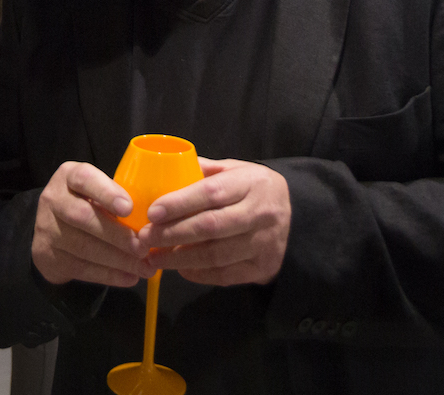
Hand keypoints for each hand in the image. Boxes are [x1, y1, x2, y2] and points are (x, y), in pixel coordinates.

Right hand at [31, 161, 147, 287]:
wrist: (52, 229)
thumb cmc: (87, 203)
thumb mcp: (96, 190)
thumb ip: (115, 196)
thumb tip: (154, 216)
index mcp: (68, 176)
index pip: (84, 179)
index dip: (106, 193)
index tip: (129, 208)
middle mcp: (53, 199)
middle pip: (83, 217)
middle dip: (117, 235)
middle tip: (143, 247)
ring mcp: (47, 229)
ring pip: (83, 246)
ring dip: (117, 260)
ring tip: (144, 267)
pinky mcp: (48, 255)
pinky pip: (81, 268)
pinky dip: (108, 275)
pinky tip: (130, 278)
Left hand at [137, 158, 290, 285]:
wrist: (299, 218)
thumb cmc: (255, 190)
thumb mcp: (237, 170)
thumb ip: (205, 171)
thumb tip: (166, 169)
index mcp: (251, 183)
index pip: (211, 193)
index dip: (180, 203)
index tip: (153, 212)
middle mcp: (260, 214)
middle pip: (211, 227)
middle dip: (173, 233)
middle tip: (145, 237)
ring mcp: (263, 244)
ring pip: (216, 255)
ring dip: (180, 259)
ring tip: (154, 256)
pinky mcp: (263, 268)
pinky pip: (225, 275)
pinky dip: (198, 274)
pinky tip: (179, 268)